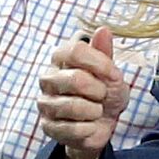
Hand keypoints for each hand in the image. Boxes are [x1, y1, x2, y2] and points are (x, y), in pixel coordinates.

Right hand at [35, 28, 125, 158]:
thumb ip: (104, 52)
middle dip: (99, 90)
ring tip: (96, 110)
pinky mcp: (47, 126)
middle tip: (102, 95)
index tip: (113, 74)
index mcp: (61, 58)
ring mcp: (45, 103)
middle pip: (76, 79)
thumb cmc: (104, 93)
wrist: (101, 124)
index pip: (75, 51)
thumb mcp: (110, 72)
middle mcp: (48, 78)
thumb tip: (103, 30)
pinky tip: (89, 125)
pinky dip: (90, 129)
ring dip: (95, 111)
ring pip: (74, 106)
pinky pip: (73, 129)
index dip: (100, 63)